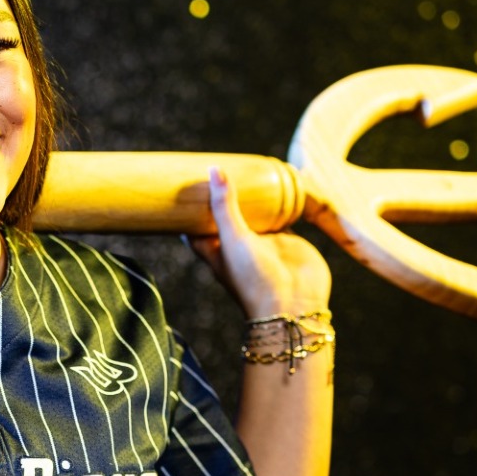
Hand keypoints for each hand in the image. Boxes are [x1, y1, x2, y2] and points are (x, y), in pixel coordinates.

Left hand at [185, 166, 331, 317]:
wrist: (294, 305)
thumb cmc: (254, 279)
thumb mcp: (233, 239)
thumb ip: (224, 206)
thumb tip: (214, 170)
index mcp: (216, 251)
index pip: (196, 230)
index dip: (190, 211)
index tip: (181, 189)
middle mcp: (238, 247)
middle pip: (225, 220)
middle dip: (220, 201)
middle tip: (212, 173)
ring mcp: (264, 244)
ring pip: (254, 218)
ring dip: (251, 202)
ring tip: (243, 174)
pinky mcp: (287, 241)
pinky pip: (281, 218)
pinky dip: (279, 206)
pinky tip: (277, 188)